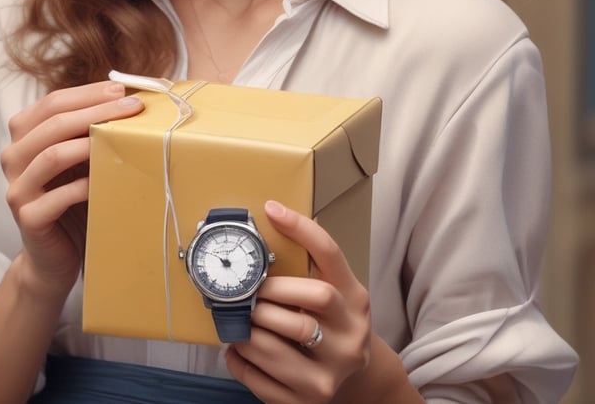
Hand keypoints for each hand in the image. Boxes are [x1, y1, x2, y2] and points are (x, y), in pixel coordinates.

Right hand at [0, 80, 142, 296]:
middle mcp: (13, 157)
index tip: (122, 90)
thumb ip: (90, 130)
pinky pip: (57, 197)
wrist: (56, 254)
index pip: (53, 102)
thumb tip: (130, 98)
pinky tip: (105, 179)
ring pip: (51, 155)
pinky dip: (83, 185)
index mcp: (24, 135)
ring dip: (89, 142)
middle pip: (53, 123)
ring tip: (120, 136)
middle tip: (131, 108)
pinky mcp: (28, 218)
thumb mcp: (80, 158)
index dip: (89, 93)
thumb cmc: (73, 198)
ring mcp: (17, 188)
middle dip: (96, 110)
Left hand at [225, 200, 370, 403]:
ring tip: (236, 321)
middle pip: (305, 300)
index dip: (301, 229)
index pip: (330, 255)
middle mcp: (351, 335)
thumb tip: (263, 229)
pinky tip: (236, 350)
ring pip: (277, 345)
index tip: (272, 209)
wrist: (359, 384)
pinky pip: (263, 381)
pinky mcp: (311, 402)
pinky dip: (241, 363)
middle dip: (265, 294)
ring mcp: (333, 373)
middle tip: (243, 292)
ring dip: (246, 330)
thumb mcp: (336, 294)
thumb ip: (308, 272)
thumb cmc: (334, 327)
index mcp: (355, 299)